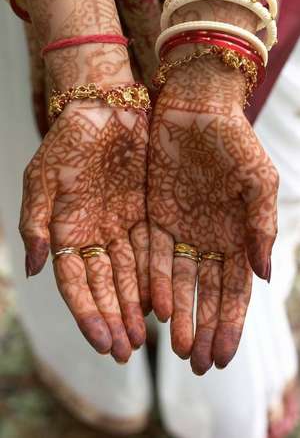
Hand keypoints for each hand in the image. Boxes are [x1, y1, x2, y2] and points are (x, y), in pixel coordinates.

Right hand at [19, 103, 149, 362]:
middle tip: (127, 351)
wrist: (105, 109)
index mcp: (65, 232)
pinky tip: (161, 302)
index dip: (88, 314)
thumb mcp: (43, 179)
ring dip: (135, 306)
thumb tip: (37, 269)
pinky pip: (150, 252)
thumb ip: (36, 224)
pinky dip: (154, 277)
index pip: (75, 284)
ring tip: (146, 336)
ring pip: (128, 276)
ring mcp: (120, 227)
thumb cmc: (69, 141)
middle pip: (104, 287)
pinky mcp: (144, 215)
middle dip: (114, 319)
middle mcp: (93, 236)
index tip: (104, 343)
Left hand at [148, 59, 278, 373]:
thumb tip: (264, 275)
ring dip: (181, 315)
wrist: (196, 108)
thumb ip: (261, 227)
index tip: (224, 357)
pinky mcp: (155, 218)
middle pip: (207, 295)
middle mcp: (210, 239)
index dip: (231, 324)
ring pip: (180, 283)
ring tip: (176, 347)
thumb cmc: (233, 141)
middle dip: (204, 329)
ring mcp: (182, 231)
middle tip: (197, 365)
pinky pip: (155, 258)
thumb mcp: (257, 182)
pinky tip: (156, 310)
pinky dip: (156, 284)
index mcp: (238, 235)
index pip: (236, 291)